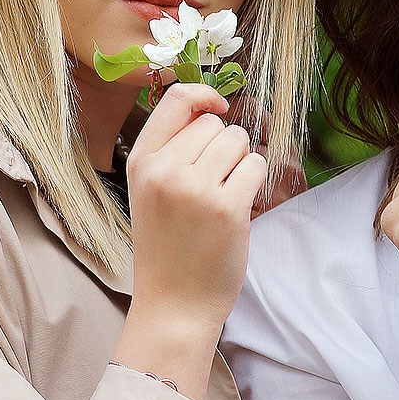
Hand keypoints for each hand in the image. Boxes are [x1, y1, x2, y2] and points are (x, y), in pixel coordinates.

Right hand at [124, 82, 268, 334]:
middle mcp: (165, 170)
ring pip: (238, 141)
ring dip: (240, 163)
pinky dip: (255, 181)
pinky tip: (238, 205)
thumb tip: (211, 107)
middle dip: (223, 146)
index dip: (204, 95)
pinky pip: (257, 166)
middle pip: (214, 124)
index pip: (176, 99)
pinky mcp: (228, 208)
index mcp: (141, 162)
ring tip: (223, 195)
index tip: (219, 108)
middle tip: (211, 184)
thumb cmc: (167, 246)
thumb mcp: (150, 190)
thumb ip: (172, 149)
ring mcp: (196, 189)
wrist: (174, 304)